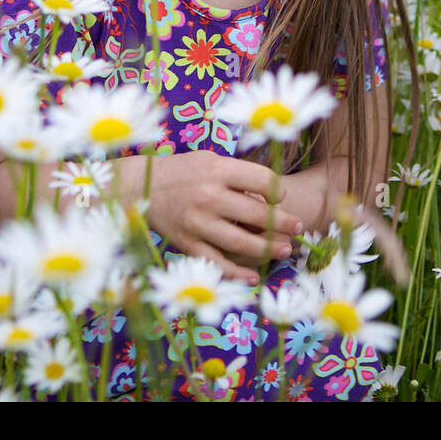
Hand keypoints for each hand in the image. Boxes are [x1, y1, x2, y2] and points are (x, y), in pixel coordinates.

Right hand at [147, 150, 303, 283]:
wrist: (141, 188)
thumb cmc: (184, 171)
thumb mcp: (211, 161)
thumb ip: (239, 176)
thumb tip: (271, 200)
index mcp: (218, 170)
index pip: (264, 181)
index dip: (278, 191)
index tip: (281, 197)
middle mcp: (209, 196)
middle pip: (258, 215)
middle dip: (284, 224)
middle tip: (299, 227)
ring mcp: (198, 223)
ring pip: (242, 243)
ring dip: (269, 249)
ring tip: (286, 250)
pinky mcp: (187, 244)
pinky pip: (217, 263)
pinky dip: (237, 274)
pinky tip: (253, 278)